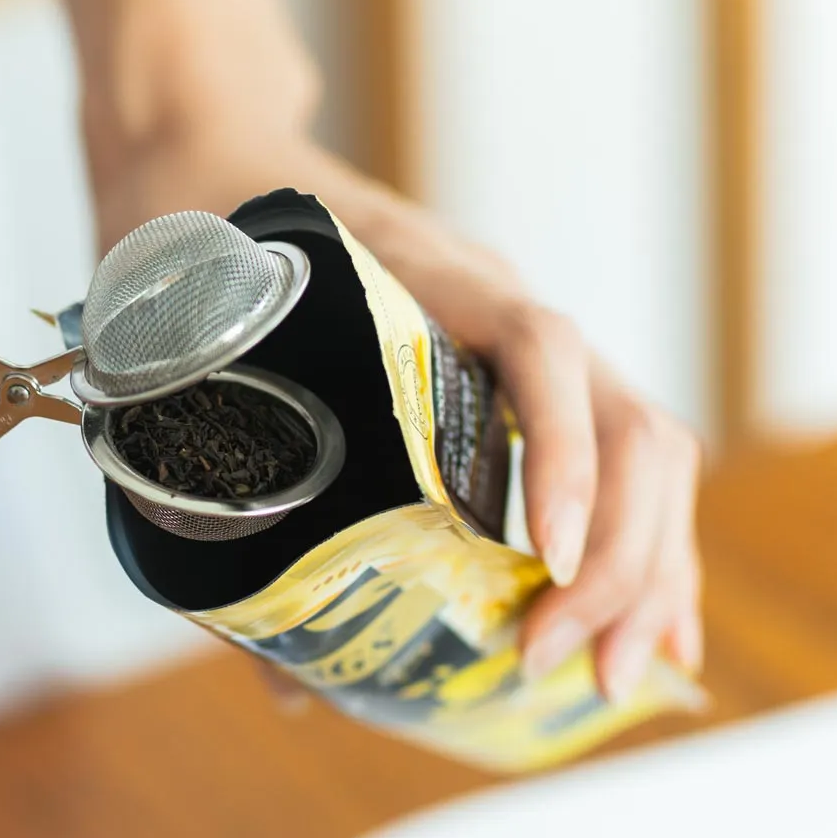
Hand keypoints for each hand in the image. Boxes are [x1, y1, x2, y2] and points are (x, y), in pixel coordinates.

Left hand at [94, 130, 703, 702]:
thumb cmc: (195, 251)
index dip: (561, 453)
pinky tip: (650, 631)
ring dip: (646, 565)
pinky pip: (620, 456)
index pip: (535, 344)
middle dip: (618, 558)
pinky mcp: (526, 374)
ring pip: (644, 443)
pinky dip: (644, 545)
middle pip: (622, 415)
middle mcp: (498, 302)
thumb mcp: (187, 349)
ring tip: (613, 676)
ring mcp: (523, 336)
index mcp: (421, 275)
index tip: (546, 561)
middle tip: (558, 666)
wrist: (209, 152)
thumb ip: (223, 494)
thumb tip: (287, 684)